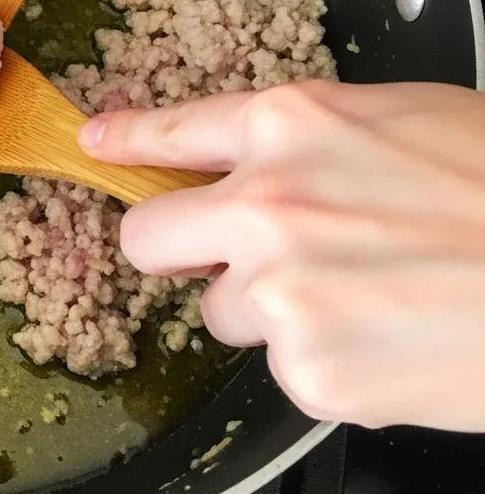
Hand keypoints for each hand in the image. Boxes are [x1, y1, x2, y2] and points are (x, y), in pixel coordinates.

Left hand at [77, 80, 484, 431]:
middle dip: (179, 250)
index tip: (93, 144)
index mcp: (291, 127)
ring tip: (357, 295)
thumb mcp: (399, 122)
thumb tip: (242, 154)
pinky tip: (383, 337)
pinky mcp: (307, 372)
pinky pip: (279, 367)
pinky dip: (320, 360)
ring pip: (218, 312)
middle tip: (235, 255)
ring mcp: (280, 292)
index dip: (124, 140)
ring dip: (266, 309)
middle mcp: (268, 204)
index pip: (170, 131)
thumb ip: (304, 138)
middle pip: (147, 238)